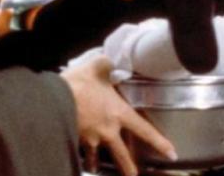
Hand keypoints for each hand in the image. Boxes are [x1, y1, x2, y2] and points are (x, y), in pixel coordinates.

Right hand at [61, 55, 176, 175]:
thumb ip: (108, 63)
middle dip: (129, 170)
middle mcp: (107, 131)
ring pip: (97, 159)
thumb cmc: (79, 84)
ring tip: (96, 169)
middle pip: (122, 156)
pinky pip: (79, 152)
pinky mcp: (74, 140)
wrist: (52, 100)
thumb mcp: (98, 66)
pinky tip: (76, 157)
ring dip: (97, 165)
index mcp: (118, 114)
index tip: (171, 154)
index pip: (144, 130)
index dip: (159, 143)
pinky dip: (79, 155)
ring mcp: (90, 139)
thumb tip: (112, 59)